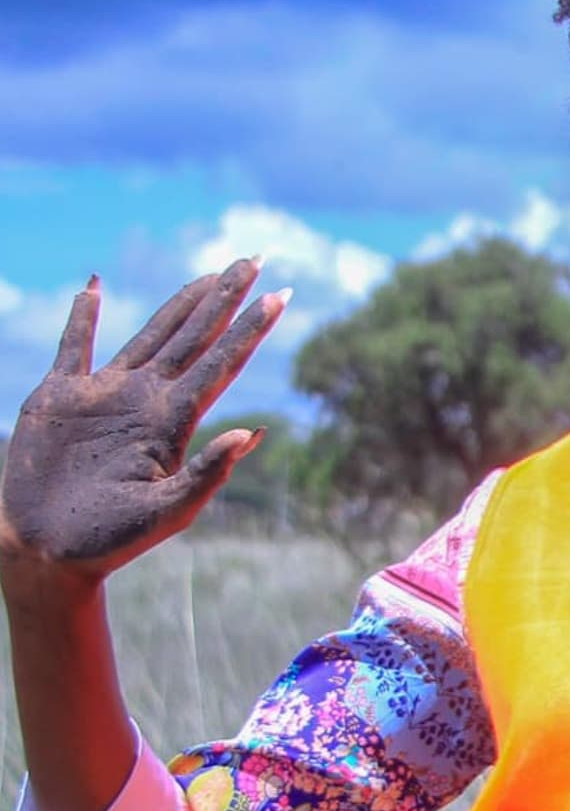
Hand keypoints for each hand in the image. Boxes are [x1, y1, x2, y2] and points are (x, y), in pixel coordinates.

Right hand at [0, 260, 289, 587]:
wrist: (47, 552)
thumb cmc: (111, 541)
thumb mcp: (168, 512)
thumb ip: (208, 474)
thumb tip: (253, 433)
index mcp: (174, 421)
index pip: (222, 361)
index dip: (251, 327)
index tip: (282, 293)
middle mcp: (146, 399)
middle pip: (196, 336)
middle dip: (226, 298)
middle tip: (256, 258)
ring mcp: (104, 394)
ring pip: (151, 334)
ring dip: (180, 303)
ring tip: (212, 274)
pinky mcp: (59, 398)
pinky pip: (72, 347)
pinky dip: (79, 315)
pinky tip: (91, 285)